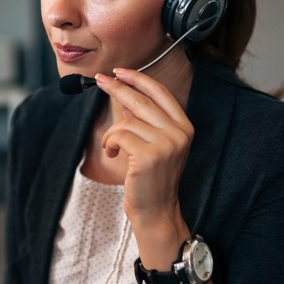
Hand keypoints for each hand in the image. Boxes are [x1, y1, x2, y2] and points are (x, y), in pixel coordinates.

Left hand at [94, 68, 193, 227]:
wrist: (157, 211)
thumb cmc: (151, 178)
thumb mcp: (152, 143)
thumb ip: (141, 119)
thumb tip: (122, 93)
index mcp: (184, 126)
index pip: (160, 92)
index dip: (139, 79)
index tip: (120, 71)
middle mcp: (179, 132)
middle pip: (141, 100)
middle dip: (117, 88)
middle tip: (100, 80)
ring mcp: (166, 143)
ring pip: (126, 121)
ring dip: (112, 133)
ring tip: (112, 147)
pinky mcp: (150, 155)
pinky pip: (119, 135)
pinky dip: (110, 142)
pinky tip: (112, 154)